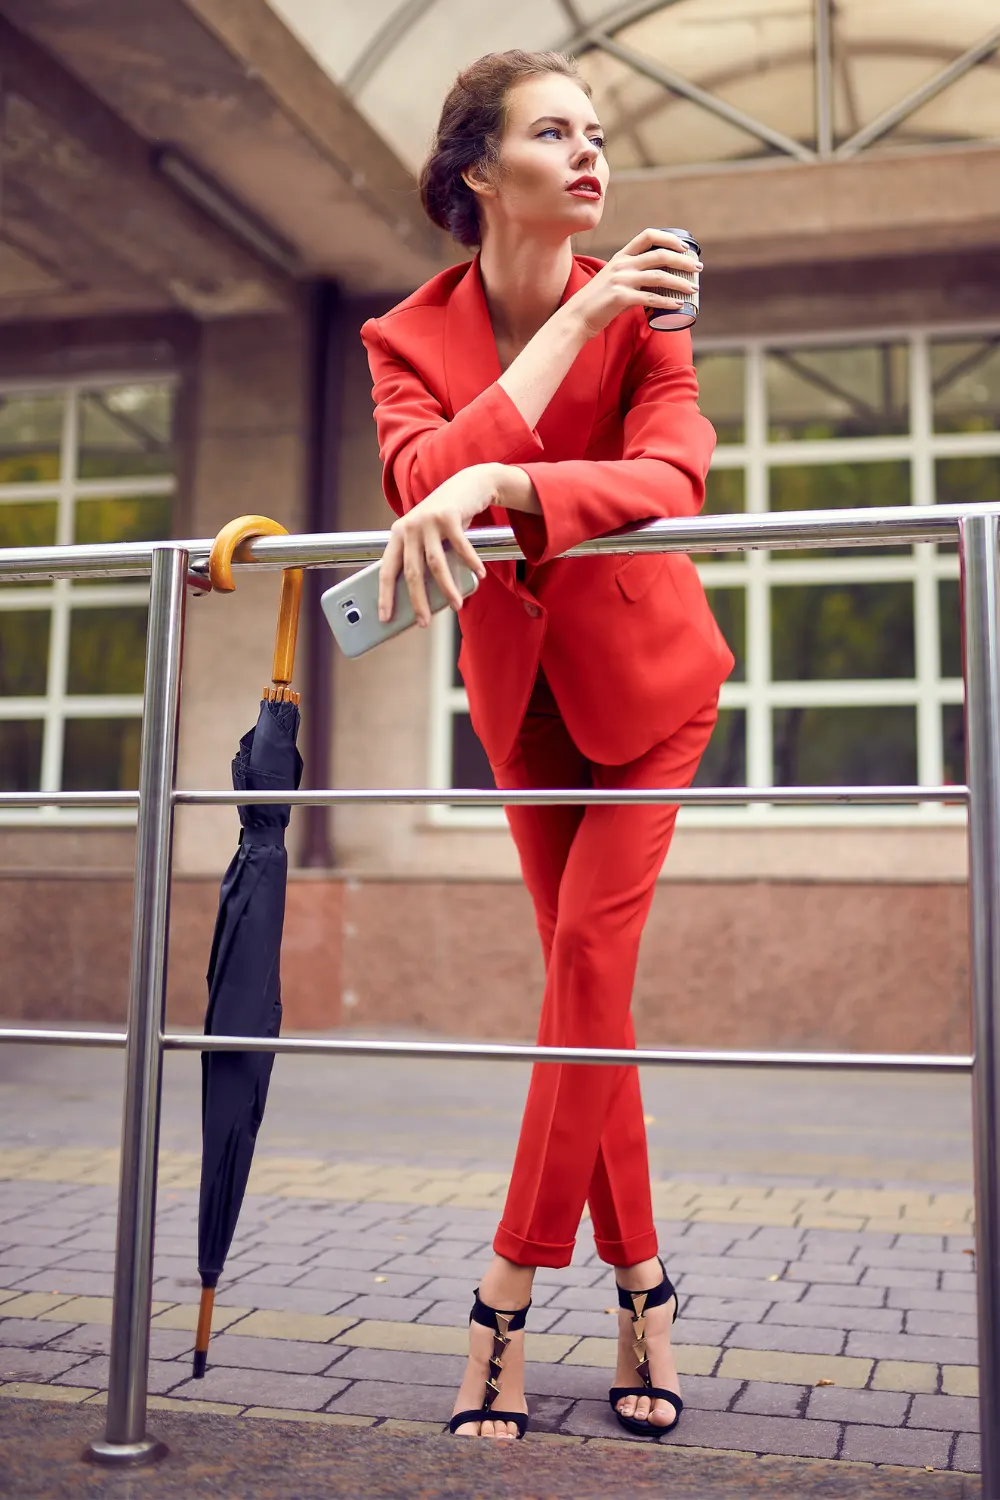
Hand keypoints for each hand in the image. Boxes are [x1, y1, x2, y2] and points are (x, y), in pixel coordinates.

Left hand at [378, 465, 493, 626]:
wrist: (467, 485)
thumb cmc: (445, 518)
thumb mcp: (427, 536)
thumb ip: (421, 557)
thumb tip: (423, 598)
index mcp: (398, 534)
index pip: (386, 569)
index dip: (385, 595)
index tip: (385, 618)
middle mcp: (409, 527)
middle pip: (412, 572)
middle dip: (418, 601)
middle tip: (423, 622)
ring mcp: (428, 521)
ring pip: (436, 564)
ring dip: (447, 588)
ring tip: (456, 605)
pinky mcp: (449, 516)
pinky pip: (461, 548)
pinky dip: (471, 563)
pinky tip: (478, 575)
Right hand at [560, 228, 701, 338]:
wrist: (576, 317)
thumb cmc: (597, 302)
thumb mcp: (612, 279)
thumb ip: (629, 275)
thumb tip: (653, 281)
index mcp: (621, 257)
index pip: (648, 235)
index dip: (669, 238)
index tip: (684, 247)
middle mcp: (622, 265)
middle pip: (660, 255)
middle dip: (683, 260)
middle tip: (697, 267)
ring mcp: (621, 280)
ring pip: (659, 276)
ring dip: (680, 282)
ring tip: (693, 288)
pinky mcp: (621, 298)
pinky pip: (651, 298)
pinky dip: (667, 302)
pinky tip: (678, 305)